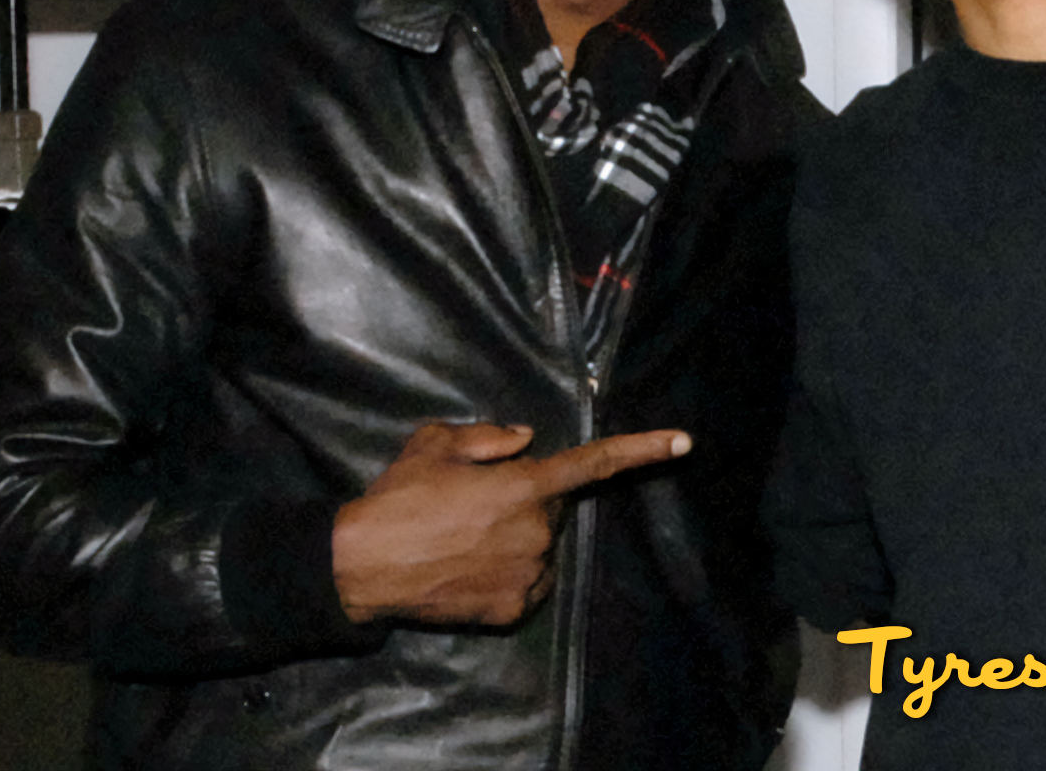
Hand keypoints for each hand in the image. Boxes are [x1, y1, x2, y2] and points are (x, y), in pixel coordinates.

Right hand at [332, 421, 690, 626]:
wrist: (361, 567)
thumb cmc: (398, 498)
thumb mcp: (435, 444)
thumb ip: (488, 437)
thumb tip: (524, 441)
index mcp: (524, 486)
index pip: (594, 464)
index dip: (642, 449)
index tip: (684, 442)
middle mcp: (537, 532)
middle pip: (553, 507)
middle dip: (528, 498)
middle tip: (475, 501)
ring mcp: (529, 574)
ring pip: (541, 546)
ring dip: (518, 536)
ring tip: (463, 537)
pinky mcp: (514, 609)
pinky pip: (529, 581)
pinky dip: (510, 571)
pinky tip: (467, 566)